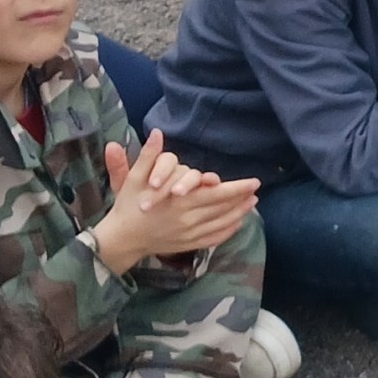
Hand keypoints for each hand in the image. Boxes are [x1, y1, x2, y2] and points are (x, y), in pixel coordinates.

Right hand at [91, 135, 257, 272]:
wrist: (120, 238)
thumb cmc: (128, 205)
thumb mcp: (133, 178)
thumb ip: (148, 156)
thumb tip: (156, 132)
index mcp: (180, 201)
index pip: (217, 193)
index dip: (238, 188)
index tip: (254, 181)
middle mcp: (188, 218)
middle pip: (223, 208)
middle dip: (243, 198)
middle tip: (257, 190)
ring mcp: (188, 234)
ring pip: (220, 223)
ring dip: (239, 213)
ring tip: (252, 203)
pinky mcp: (186, 245)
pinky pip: (212, 239)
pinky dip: (227, 231)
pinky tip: (237, 223)